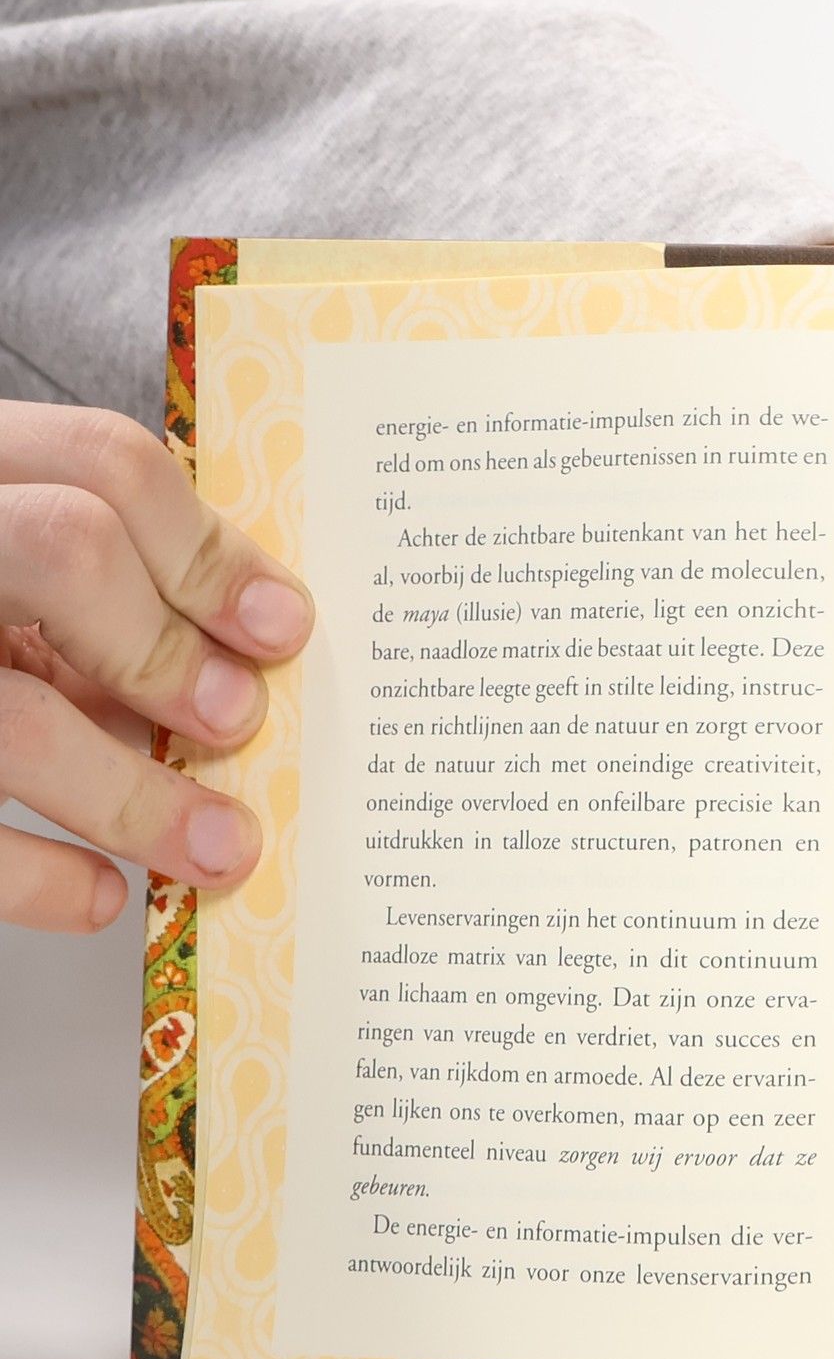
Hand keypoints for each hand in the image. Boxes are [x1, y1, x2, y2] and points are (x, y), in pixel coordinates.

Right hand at [1, 399, 313, 932]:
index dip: (208, 551)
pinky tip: (100, 895)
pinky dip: (41, 880)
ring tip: (222, 847)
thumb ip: (102, 608)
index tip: (281, 630)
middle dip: (171, 649)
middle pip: (66, 549)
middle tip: (237, 721)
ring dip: (139, 800)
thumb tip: (238, 682)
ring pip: (18, 720)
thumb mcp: (14, 589)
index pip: (101, 464)